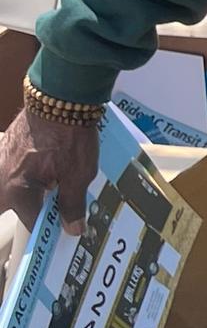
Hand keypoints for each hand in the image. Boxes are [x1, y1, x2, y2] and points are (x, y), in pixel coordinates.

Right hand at [1, 101, 99, 236]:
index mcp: (16, 191)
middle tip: (53, 215)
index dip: (51, 229)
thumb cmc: (69, 135)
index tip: (66, 232)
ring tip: (54, 192)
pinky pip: (14, 172)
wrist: (60, 96)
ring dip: (30, 195)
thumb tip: (72, 229)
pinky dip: (29, 178)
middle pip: (13, 207)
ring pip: (12, 190)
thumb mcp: (78, 174)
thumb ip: (72, 204)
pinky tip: (47, 173)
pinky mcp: (7, 148)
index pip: (32, 223)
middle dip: (32, 212)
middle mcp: (1, 179)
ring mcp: (1, 162)